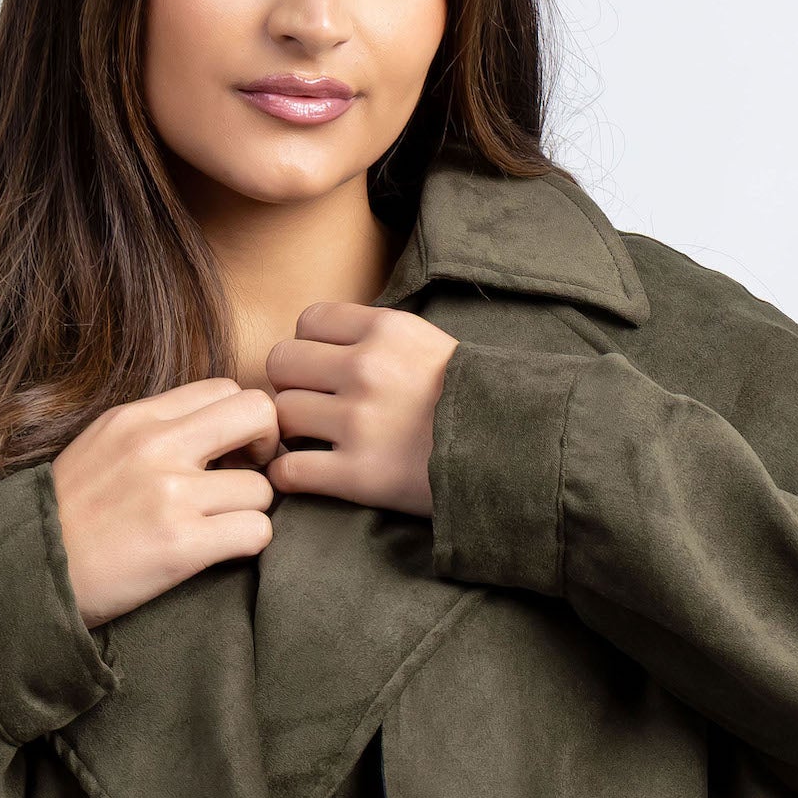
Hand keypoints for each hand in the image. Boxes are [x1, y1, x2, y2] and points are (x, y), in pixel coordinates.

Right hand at [49, 379, 281, 625]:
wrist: (26, 573)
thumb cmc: (66, 518)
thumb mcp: (100, 448)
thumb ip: (152, 431)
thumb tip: (212, 430)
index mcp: (136, 418)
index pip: (224, 388)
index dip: (242, 421)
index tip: (233, 452)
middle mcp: (156, 446)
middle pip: (257, 413)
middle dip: (268, 446)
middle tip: (249, 478)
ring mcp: (170, 494)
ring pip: (262, 488)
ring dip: (251, 511)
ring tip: (220, 528)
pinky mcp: (180, 544)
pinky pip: (256, 532)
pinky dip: (248, 545)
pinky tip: (219, 552)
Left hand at [264, 303, 457, 518]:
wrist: (516, 453)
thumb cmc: (472, 401)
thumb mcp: (431, 344)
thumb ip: (379, 337)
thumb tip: (327, 341)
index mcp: (387, 331)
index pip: (308, 321)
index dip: (311, 347)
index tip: (326, 369)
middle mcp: (367, 369)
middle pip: (282, 363)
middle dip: (294, 385)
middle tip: (315, 406)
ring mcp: (360, 422)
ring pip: (281, 415)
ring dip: (293, 432)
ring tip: (317, 441)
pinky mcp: (358, 475)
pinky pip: (289, 470)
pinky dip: (288, 477)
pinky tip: (307, 475)